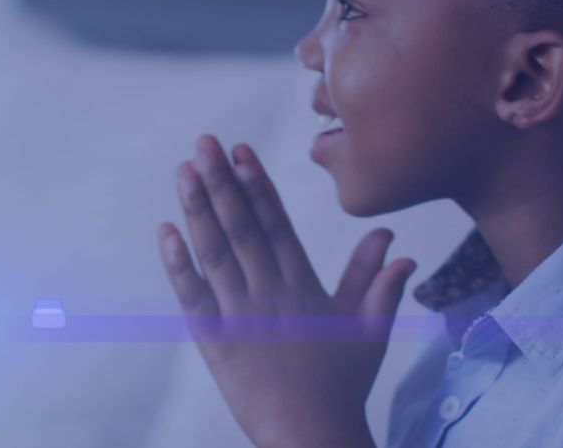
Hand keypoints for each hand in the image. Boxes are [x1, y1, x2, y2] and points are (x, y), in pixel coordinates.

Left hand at [156, 135, 417, 447]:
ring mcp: (239, 315)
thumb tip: (397, 244)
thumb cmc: (342, 383)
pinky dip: (178, 265)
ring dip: (199, 209)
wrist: (311, 435)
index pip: (276, 223)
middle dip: (221, 182)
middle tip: (204, 143)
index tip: (241, 151)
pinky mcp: (215, 341)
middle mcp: (269, 292)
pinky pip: (192, 297)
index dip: (256, 184)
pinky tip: (166, 232)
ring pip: (215, 253)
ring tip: (185, 170)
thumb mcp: (369, 328)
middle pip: (242, 227)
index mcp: (302, 285)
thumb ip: (377, 282)